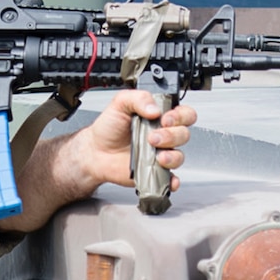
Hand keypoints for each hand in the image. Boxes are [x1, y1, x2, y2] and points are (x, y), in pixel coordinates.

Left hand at [65, 90, 195, 192]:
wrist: (96, 151)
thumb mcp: (120, 103)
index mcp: (159, 117)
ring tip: (156, 155)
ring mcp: (160, 154)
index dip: (180, 116)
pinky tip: (168, 178)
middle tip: (153, 137)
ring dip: (171, 156)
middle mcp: (164, 135)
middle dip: (171, 135)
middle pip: (183, 134)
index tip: (165, 118)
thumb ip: (138, 98)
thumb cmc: (109, 128)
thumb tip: (154, 108)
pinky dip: (173, 180)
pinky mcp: (155, 171)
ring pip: (179, 156)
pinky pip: (171, 178)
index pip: (184, 114)